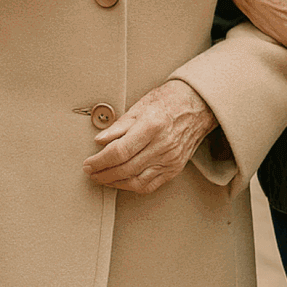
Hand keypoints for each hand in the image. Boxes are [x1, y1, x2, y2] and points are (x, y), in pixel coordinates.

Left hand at [83, 80, 217, 194]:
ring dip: (115, 183)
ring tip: (102, 178)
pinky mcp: (174, 168)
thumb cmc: (169, 100)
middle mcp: (163, 145)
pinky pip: (150, 185)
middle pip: (126, 168)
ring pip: (137, 181)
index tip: (88, 163)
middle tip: (91, 172)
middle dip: (103, 173)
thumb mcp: (141, 105)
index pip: (120, 151)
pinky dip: (132, 186)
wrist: (198, 105)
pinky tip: (121, 181)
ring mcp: (170, 159)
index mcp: (152, 125)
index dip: (100, 161)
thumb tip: (100, 140)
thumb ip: (119, 126)